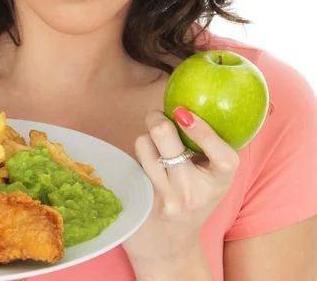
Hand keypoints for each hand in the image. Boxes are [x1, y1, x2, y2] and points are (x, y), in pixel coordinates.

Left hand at [122, 108, 239, 264]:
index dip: (202, 130)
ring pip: (142, 143)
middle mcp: (192, 191)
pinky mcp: (140, 200)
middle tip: (159, 118)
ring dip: (146, 140)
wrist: (170, 249)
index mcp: (220, 182)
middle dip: (157, 118)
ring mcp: (164, 197)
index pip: (222, 156)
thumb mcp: (212, 178)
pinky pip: (131, 160)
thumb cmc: (193, 200)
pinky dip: (137, 159)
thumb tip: (186, 103)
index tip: (184, 113)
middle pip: (163, 135)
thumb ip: (208, 146)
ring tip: (154, 151)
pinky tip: (145, 170)